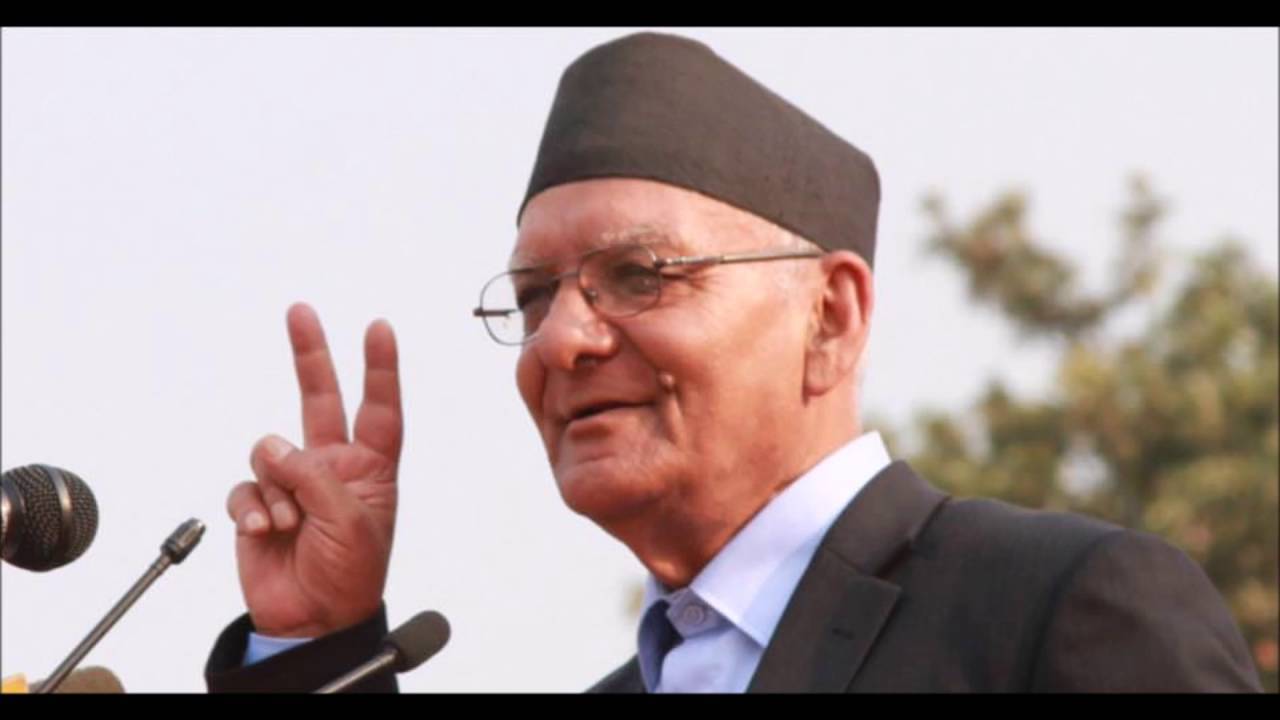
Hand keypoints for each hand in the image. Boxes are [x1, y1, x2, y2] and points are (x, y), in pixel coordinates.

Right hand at [226, 303, 402, 637]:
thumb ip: (316, 480)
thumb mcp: (353, 524)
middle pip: (320, 398)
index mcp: (371, 467)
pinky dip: (252, 507)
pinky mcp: (258, 502)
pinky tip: (263, 531)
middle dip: (310, 354)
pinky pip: (246, 486)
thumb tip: (276, 449)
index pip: (379, 408)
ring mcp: (294, 482)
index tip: (379, 327)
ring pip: (271, 449)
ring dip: (277, 486)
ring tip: (288, 523)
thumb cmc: (351, 575)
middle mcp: (332, 466)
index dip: (380, 368)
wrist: (314, 621)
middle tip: (300, 311)